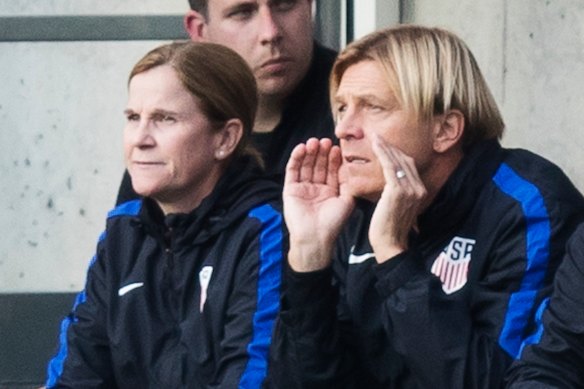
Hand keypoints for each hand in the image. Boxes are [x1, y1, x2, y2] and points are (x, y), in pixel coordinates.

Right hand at [284, 138, 354, 270]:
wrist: (316, 238)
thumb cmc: (334, 223)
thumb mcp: (347, 200)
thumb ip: (350, 183)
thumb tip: (354, 166)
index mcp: (330, 191)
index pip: (331, 170)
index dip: (333, 158)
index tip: (337, 147)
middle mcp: (316, 188)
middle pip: (318, 165)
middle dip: (321, 153)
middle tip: (325, 140)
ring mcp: (302, 188)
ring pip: (306, 165)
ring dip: (309, 153)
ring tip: (314, 142)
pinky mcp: (290, 189)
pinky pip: (292, 171)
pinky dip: (296, 159)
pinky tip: (301, 148)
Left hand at [369, 134, 426, 262]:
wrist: (390, 244)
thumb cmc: (389, 228)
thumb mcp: (398, 207)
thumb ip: (398, 193)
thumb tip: (391, 183)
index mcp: (420, 191)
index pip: (409, 166)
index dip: (397, 154)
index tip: (385, 145)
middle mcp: (418, 188)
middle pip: (405, 160)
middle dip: (391, 147)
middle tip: (377, 136)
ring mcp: (410, 189)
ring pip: (397, 161)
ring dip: (385, 147)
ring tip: (374, 137)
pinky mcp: (398, 191)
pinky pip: (390, 166)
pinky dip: (383, 154)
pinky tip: (375, 145)